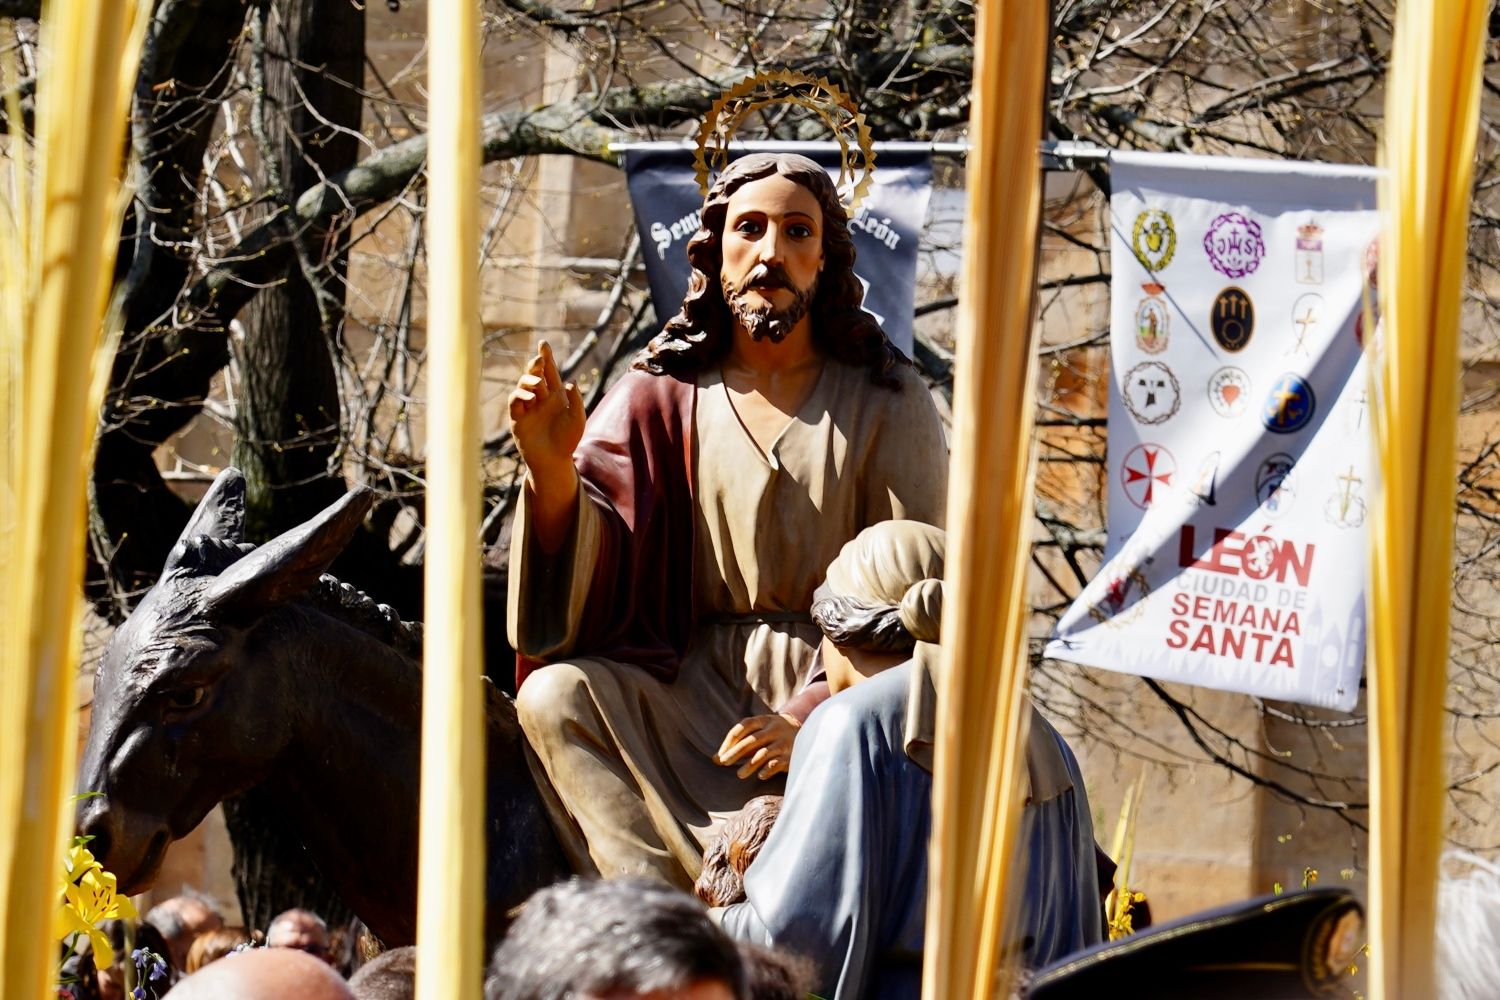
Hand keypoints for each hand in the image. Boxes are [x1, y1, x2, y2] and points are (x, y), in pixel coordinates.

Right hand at [508, 341, 585, 492]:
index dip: (546, 357)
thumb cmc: (568, 440)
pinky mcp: (517, 417)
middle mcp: (540, 398)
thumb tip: (570, 382)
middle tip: (540, 358)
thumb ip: (575, 400)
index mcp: (555, 395)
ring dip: (529, 379)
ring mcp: (528, 407)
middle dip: (536, 363)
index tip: (543, 344)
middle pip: (535, 374)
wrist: (554, 460)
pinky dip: (520, 395)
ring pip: (523, 384)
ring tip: (536, 382)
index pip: (550, 372)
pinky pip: (515, 401)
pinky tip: (531, 398)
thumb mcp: (577, 419)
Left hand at [715, 713, 800, 779]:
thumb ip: (739, 744)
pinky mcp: (792, 755)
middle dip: (736, 752)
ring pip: (763, 753)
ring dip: (750, 764)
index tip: (720, 754)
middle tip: (723, 763)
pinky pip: (778, 763)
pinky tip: (760, 776)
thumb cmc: (773, 735)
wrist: (809, 734)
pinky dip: (768, 769)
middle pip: (752, 740)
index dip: (731, 740)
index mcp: (764, 720)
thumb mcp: (759, 733)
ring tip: (739, 774)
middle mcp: (774, 729)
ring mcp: (783, 742)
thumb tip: (714, 759)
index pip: (744, 726)